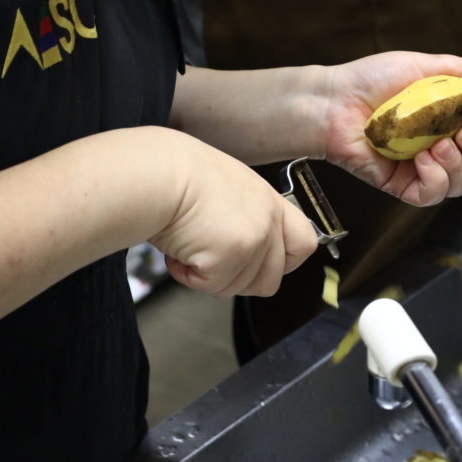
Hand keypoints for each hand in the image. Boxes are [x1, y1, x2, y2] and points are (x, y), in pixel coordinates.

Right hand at [148, 134, 317, 296]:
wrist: (156, 173)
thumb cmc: (176, 175)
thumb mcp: (225, 189)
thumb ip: (245, 218)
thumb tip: (240, 252)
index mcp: (269, 202)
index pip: (304, 243)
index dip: (284, 262)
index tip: (258, 262)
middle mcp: (268, 221)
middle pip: (270, 280)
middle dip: (236, 280)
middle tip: (209, 262)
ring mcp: (255, 239)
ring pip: (238, 287)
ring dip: (208, 276)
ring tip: (187, 246)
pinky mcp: (232, 255)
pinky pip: (212, 286)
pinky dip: (188, 275)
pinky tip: (177, 252)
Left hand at [318, 52, 461, 206]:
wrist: (335, 99)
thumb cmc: (371, 80)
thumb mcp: (423, 68)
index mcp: (444, 122)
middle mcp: (435, 147)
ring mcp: (417, 169)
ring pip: (458, 185)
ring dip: (456, 166)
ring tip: (437, 146)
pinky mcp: (398, 184)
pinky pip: (429, 195)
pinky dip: (435, 180)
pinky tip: (423, 161)